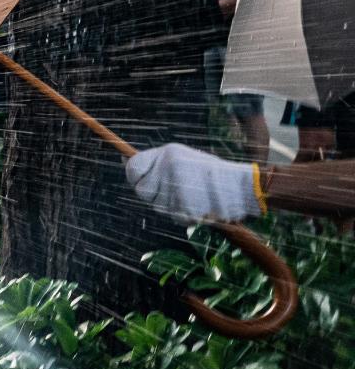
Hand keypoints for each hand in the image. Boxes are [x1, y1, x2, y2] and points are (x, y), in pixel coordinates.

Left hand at [126, 143, 260, 223]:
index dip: (134, 177)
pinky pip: (174, 216)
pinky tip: (200, 205)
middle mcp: (169, 168)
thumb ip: (155, 162)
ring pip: (158, 206)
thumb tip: (124, 159)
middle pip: (141, 191)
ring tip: (193, 195)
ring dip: (172, 205)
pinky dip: (186, 214)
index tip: (141, 181)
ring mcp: (176, 187)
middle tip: (173, 191)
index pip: (133, 167)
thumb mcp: (182, 158)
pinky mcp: (185, 205)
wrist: (244, 187)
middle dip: (153, 195)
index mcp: (168, 153)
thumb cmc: (211, 174)